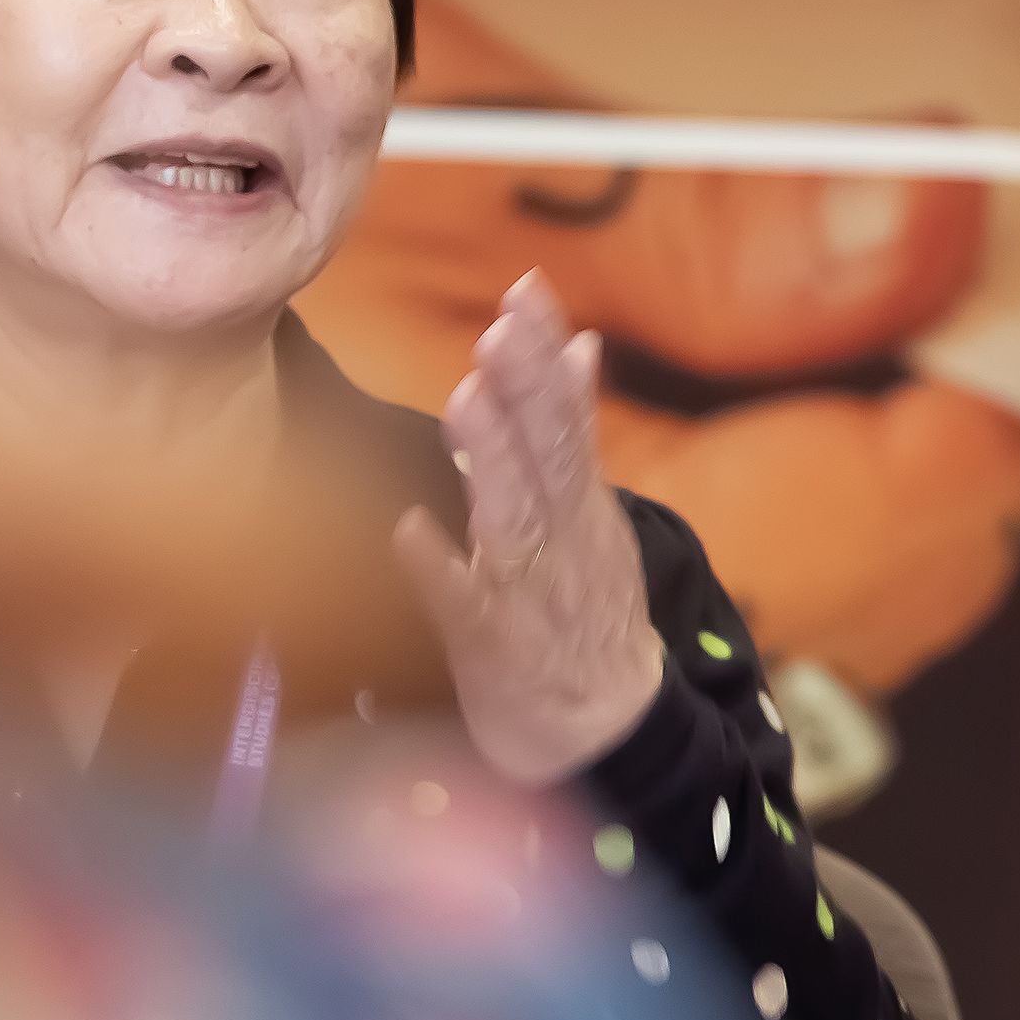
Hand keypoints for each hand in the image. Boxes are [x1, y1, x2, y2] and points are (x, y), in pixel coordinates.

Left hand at [390, 270, 667, 785]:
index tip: (527, 291)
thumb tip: (580, 344)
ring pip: (511, 517)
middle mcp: (561, 538)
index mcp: (581, 504)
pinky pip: (462, 605)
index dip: (548, 356)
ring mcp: (530, 591)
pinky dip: (440, 569)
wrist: (608, 728)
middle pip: (549, 454)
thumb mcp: (594, 513)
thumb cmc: (584, 610)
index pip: (569, 415)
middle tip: (503, 326)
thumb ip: (576, 433)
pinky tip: (411, 531)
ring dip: (492, 459)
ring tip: (466, 398)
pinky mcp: (492, 646)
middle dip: (528, 389)